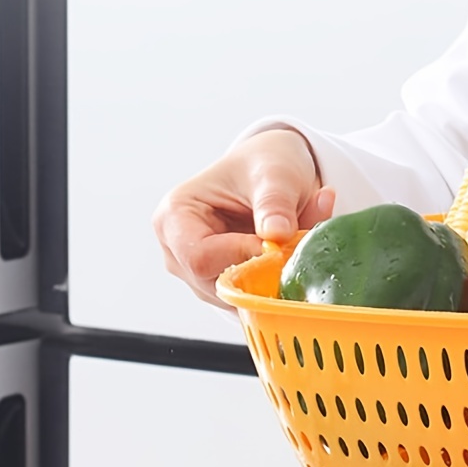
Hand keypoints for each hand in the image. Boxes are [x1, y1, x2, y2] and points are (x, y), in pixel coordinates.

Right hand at [152, 129, 335, 306]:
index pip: (200, 258)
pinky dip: (275, 284)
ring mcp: (198, 275)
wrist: (275, 174)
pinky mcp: (223, 287)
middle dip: (261, 271)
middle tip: (293, 244)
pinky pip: (251, 300)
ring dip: (272, 278)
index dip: (242, 257)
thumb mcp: (275, 174)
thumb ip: (275, 202)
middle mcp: (177, 251)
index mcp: (174, 218)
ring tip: (292, 243)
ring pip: (238, 297)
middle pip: (217, 284)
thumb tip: (276, 234)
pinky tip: (286, 258)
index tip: (276, 244)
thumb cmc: (264, 166)